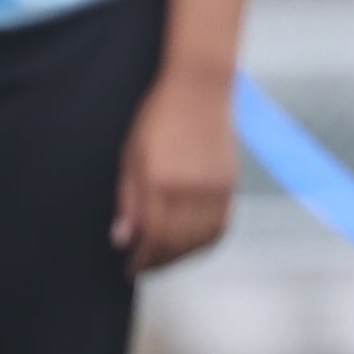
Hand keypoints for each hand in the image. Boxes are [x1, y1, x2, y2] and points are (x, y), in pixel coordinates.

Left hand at [112, 67, 237, 275]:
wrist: (200, 86)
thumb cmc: (159, 116)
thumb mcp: (131, 156)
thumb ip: (128, 200)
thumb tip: (123, 238)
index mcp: (161, 181)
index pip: (153, 236)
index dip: (141, 258)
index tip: (130, 267)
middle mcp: (191, 188)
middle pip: (177, 243)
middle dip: (158, 261)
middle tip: (144, 266)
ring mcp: (214, 186)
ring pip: (201, 239)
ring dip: (182, 255)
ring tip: (166, 257)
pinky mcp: (230, 182)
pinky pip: (221, 225)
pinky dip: (206, 241)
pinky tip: (191, 242)